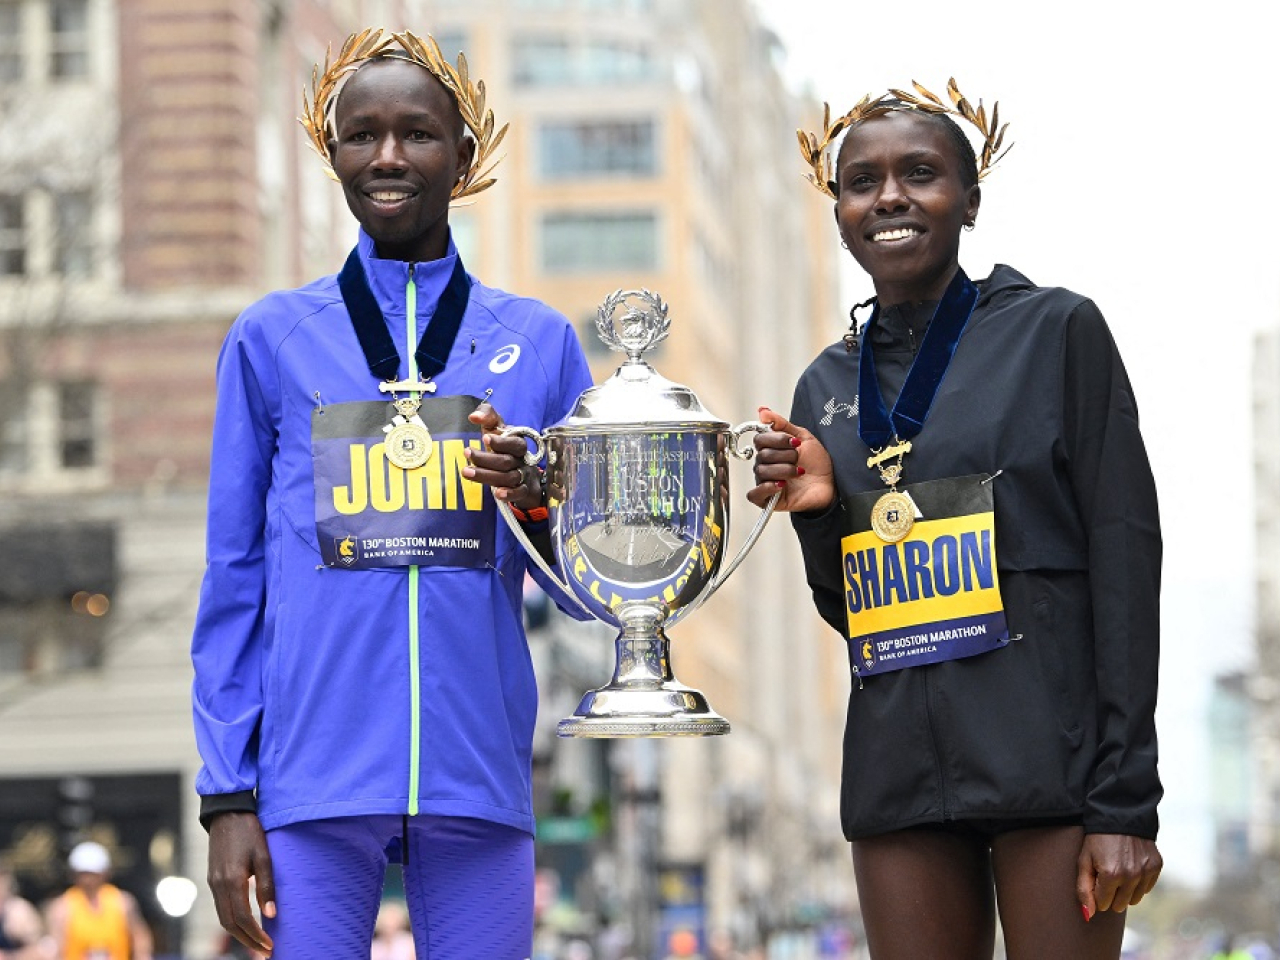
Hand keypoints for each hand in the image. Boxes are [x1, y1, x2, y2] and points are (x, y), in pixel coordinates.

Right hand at [207, 812, 275, 956]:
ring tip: (256, 944)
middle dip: (247, 941)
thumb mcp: (264, 855)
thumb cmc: (249, 831)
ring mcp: (213, 883)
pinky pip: (220, 908)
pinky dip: (232, 921)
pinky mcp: (213, 879)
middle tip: (264, 953)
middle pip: (229, 924)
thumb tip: (271, 914)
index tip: (270, 946)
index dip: (255, 936)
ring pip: (223, 918)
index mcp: (232, 880)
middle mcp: (218, 886)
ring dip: (239, 934)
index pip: (242, 919)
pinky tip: (245, 925)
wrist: (227, 813)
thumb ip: (266, 885)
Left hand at [464, 403, 543, 510]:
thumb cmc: (505, 446)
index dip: (500, 442)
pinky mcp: (523, 490)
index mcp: (517, 443)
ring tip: (466, 472)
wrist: (524, 472)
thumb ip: (487, 415)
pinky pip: (519, 493)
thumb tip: (474, 416)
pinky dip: (510, 494)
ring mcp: (523, 475)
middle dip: (485, 458)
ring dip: (487, 475)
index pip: (513, 442)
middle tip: (466, 452)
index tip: (485, 438)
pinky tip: (497, 493)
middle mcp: (521, 459)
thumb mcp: (497, 427)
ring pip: (509, 478)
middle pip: (506, 461)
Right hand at [746, 406, 835, 513]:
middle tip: (799, 459)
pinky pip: (754, 494)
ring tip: (799, 473)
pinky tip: (781, 485)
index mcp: (771, 450)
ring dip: (784, 470)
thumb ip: (781, 424)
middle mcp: (766, 465)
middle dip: (785, 456)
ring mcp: (766, 482)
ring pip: (761, 472)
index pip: (760, 440)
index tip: (794, 442)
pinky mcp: (769, 499)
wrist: (831, 484)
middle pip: (762, 455)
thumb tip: (762, 411)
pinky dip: (766, 488)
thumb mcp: (803, 437)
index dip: (776, 440)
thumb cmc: (818, 464)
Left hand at [1076, 833, 1161, 917]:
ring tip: (1118, 870)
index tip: (1095, 878)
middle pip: (1119, 905)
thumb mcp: (1083, 860)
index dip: (1096, 893)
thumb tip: (1088, 915)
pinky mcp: (1156, 866)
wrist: (1120, 815)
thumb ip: (1083, 889)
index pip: (1103, 904)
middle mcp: (1131, 876)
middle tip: (1106, 874)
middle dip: (1110, 894)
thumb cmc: (1097, 839)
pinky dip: (1138, 882)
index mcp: (1110, 875)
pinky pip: (1146, 888)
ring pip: (1134, 899)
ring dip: (1125, 890)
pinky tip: (1130, 867)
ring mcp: (1145, 872)